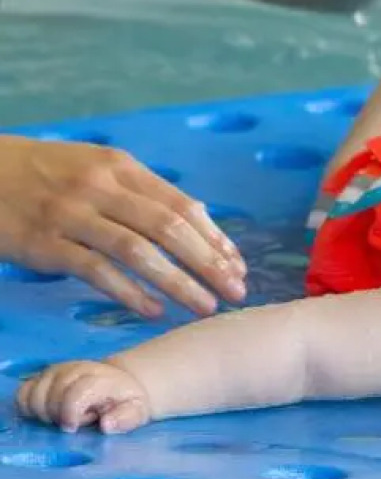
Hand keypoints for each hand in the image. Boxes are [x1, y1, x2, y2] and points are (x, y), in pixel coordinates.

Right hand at [0, 136, 245, 317]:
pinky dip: (130, 293)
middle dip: (209, 263)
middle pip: (169, 228)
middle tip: (235, 292)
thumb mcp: (99, 169)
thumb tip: (202, 225)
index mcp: (121, 167)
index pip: (182, 206)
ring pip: (138, 251)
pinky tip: (154, 311)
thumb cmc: (50, 175)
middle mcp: (101, 187)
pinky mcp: (45, 244)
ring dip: (178, 282)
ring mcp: (72, 215)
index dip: (215, 239)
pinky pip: (96, 271)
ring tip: (205, 306)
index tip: (237, 267)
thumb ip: (145, 194)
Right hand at [15, 360, 151, 433]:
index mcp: (100, 378)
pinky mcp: (42, 376)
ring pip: (34, 394)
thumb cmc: (126, 401)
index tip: (74, 427)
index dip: (69, 413)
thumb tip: (106, 426)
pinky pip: (23, 393)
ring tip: (62, 417)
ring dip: (43, 413)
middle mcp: (75, 369)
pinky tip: (46, 414)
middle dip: (59, 416)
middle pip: (51, 395)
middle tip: (75, 422)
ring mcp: (56, 371)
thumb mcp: (136, 411)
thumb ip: (126, 419)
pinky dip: (29, 407)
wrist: (119, 382)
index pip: (76, 393)